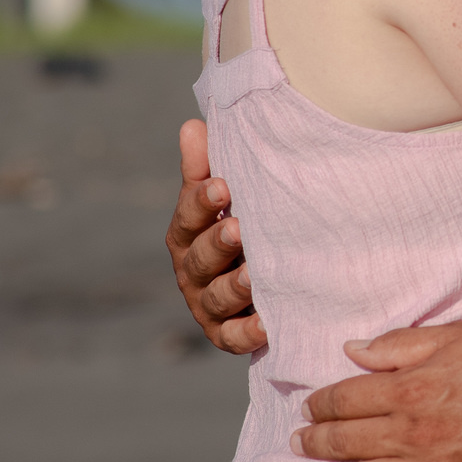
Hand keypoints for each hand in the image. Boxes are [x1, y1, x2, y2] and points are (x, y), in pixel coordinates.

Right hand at [166, 119, 266, 353]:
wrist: (273, 276)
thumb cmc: (246, 223)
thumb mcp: (225, 198)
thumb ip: (208, 167)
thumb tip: (194, 124)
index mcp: (188, 233)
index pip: (188, 216)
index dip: (201, 203)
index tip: (222, 186)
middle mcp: (193, 270)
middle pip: (199, 259)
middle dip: (218, 244)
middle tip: (239, 229)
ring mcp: (209, 305)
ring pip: (216, 297)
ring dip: (234, 286)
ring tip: (254, 276)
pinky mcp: (229, 334)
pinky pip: (236, 337)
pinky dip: (249, 332)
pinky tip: (267, 324)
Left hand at [291, 325, 461, 461]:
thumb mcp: (459, 336)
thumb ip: (401, 344)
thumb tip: (353, 351)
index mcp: (409, 390)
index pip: (345, 399)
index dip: (321, 404)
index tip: (310, 408)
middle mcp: (410, 435)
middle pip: (344, 443)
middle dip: (312, 443)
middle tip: (296, 444)